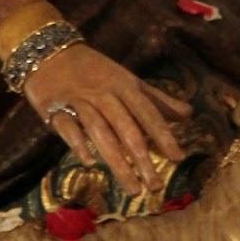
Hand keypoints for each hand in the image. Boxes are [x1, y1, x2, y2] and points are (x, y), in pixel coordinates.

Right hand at [23, 43, 190, 195]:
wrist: (50, 52)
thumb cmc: (95, 71)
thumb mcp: (128, 80)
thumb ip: (157, 99)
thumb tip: (189, 114)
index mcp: (125, 86)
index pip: (147, 113)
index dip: (163, 134)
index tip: (178, 158)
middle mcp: (105, 94)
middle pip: (126, 128)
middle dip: (142, 158)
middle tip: (155, 186)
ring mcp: (79, 100)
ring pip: (101, 132)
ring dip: (117, 161)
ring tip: (132, 188)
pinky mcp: (54, 107)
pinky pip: (68, 127)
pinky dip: (78, 144)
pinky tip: (89, 164)